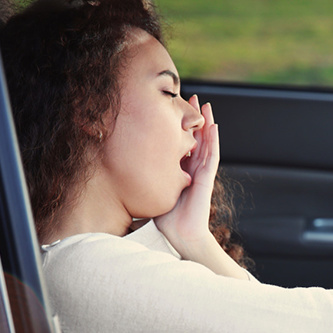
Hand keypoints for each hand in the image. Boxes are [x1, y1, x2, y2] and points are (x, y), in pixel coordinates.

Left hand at [155, 95, 219, 261]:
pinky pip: (212, 154)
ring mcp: (202, 172)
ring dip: (207, 123)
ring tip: (206, 105)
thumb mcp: (153, 192)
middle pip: (196, 137)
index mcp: (182, 171)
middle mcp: (193, 168)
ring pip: (207, 142)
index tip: (174, 109)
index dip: (181, 126)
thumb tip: (119, 172)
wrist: (181, 234)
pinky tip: (213, 126)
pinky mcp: (207, 178)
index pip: (183, 143)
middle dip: (194, 118)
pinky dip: (213, 140)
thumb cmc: (167, 219)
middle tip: (191, 98)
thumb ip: (145, 181)